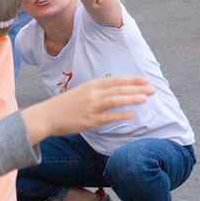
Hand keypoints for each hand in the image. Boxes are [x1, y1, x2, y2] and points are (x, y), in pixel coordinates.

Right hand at [25, 75, 151, 140]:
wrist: (46, 116)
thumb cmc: (64, 105)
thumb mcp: (81, 92)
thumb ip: (97, 91)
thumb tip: (114, 91)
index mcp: (91, 85)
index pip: (116, 81)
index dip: (131, 80)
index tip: (145, 80)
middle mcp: (92, 94)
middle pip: (118, 89)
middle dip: (137, 88)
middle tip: (153, 88)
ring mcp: (91, 107)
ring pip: (115, 100)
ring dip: (131, 98)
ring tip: (145, 98)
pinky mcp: (89, 120)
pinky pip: (108, 117)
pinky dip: (120, 115)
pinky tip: (132, 114)